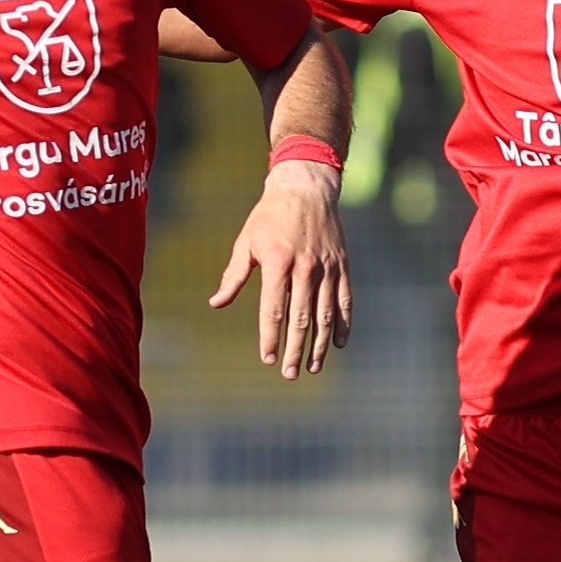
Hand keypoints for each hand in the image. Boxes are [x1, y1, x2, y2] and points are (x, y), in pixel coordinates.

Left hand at [208, 161, 350, 378]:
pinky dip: (343, 323)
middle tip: (289, 373)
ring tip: (314, 367)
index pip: (273, 309)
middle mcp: (305, 268)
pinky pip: (344, 300)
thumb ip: (233, 276)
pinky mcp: (342, 266)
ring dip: (320, 344)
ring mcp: (326, 268)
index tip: (267, 358)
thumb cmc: (269, 216)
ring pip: (325, 314)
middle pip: (301, 318)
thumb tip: (216, 303)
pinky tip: (340, 343)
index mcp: (278, 262)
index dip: (270, 337)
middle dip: (294, 349)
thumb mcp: (246, 242)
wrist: (305, 188)